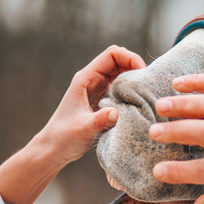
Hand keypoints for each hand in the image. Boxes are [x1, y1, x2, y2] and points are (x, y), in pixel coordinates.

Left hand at [43, 45, 145, 165]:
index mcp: (85, 79)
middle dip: (136, 67)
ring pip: (121, 74)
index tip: (142, 73)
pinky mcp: (103, 101)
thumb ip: (100, 120)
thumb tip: (117, 112)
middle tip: (149, 84)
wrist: (54, 149)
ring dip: (135, 80)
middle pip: (119, 61)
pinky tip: (139, 103)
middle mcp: (92, 80)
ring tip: (146, 93)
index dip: (130, 58)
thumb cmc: (63, 137)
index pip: (111, 55)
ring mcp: (98, 90)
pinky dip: (132, 91)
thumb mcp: (83, 129)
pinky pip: (121, 89)